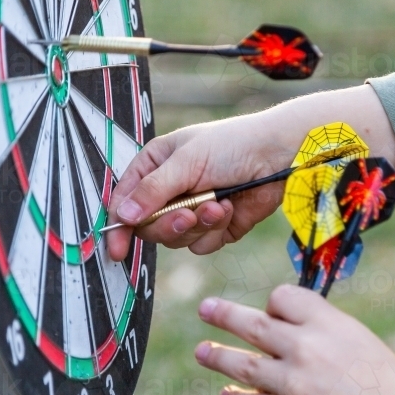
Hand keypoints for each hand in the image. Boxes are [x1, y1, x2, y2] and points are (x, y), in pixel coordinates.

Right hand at [106, 85, 394, 259]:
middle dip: (169, 224)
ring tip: (217, 205)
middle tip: (187, 214)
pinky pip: (203, 244)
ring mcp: (194, 210)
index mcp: (156, 167)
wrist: (279, 156)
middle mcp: (171, 190)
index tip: (116, 250)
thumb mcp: (187, 161)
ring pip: (176, 240)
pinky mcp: (216, 227)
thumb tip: (122, 214)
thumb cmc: (234, 144)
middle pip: (150, 227)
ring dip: (197, 225)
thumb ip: (154, 190)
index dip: (119, 226)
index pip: (125, 201)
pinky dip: (216, 231)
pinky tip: (230, 209)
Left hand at [194, 285, 394, 394]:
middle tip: (205, 308)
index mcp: (328, 323)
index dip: (273, 304)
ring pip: (243, 365)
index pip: (283, 297)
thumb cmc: (389, 384)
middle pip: (253, 324)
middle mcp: (307, 347)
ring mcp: (295, 383)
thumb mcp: (358, 341)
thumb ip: (324, 337)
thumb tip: (285, 341)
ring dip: (217, 356)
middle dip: (224, 315)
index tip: (271, 314)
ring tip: (202, 352)